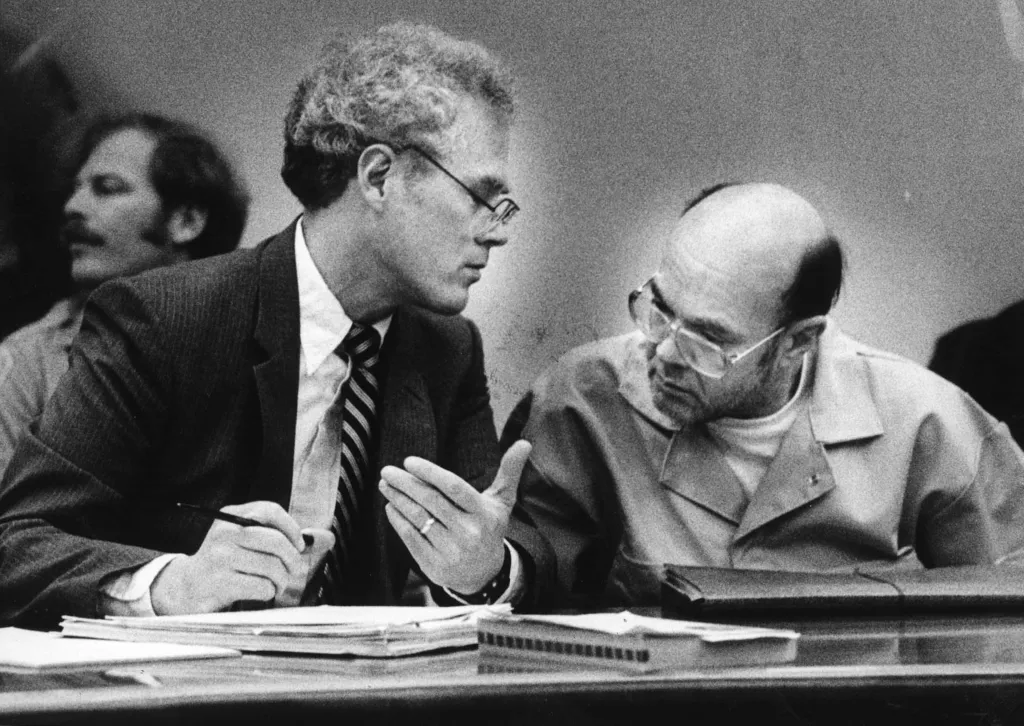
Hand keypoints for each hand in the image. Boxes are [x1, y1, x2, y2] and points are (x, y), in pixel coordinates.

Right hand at [152, 501, 310, 613]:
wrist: (187, 588)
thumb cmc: (226, 563)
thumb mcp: (243, 540)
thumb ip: (278, 536)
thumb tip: (325, 539)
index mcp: (231, 516)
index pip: (270, 510)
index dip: (291, 528)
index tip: (298, 544)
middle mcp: (224, 532)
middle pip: (276, 541)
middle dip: (293, 559)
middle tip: (293, 570)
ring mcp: (221, 557)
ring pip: (272, 566)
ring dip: (281, 580)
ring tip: (276, 584)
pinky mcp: (221, 583)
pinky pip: (262, 586)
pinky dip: (269, 592)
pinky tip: (261, 592)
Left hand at [379, 440, 531, 594]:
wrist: (484, 574)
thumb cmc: (489, 528)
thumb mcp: (502, 502)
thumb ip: (510, 471)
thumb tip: (524, 442)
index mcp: (484, 514)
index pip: (454, 488)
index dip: (430, 473)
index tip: (409, 461)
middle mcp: (468, 533)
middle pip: (431, 502)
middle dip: (406, 484)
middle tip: (387, 470)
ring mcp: (451, 551)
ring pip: (418, 518)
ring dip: (398, 499)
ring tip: (385, 485)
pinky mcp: (434, 566)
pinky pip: (411, 538)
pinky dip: (397, 521)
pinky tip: (391, 506)